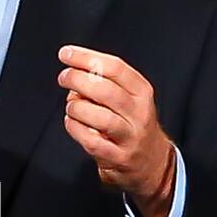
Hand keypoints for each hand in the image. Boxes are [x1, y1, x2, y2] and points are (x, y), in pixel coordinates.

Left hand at [58, 45, 175, 216]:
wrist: (152, 163)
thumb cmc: (133, 125)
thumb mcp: (130, 98)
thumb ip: (106, 82)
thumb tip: (76, 70)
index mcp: (142, 92)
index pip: (114, 68)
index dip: (87, 58)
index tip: (66, 54)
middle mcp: (139, 113)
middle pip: (105, 90)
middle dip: (77, 80)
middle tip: (64, 77)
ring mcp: (130, 137)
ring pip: (99, 117)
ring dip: (77, 107)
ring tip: (71, 105)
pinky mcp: (118, 157)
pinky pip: (92, 141)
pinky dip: (75, 129)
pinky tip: (72, 122)